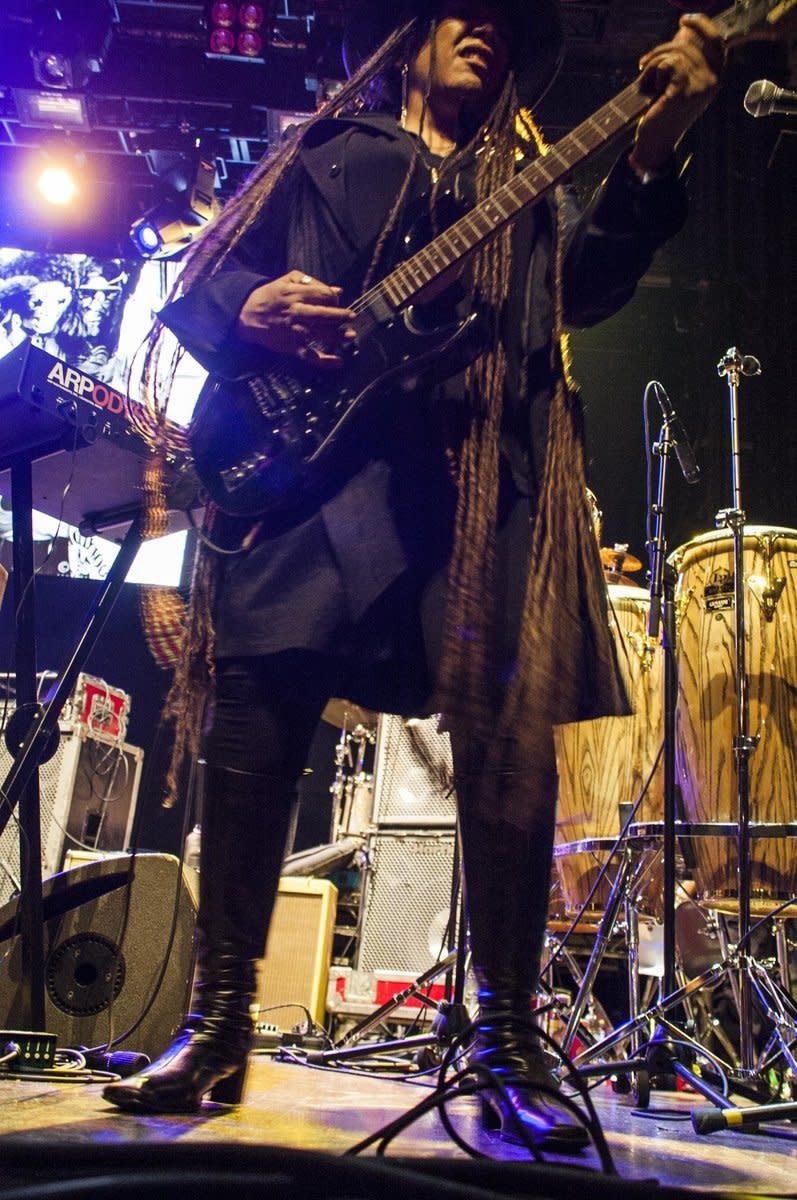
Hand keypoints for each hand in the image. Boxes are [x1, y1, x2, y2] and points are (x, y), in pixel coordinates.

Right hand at [235, 270, 355, 368]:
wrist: (247, 314)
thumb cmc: (270, 295)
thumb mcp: (287, 281)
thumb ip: (312, 283)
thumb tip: (338, 290)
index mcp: (295, 294)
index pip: (323, 295)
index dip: (334, 297)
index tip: (337, 300)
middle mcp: (296, 312)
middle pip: (324, 314)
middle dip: (340, 315)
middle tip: (352, 316)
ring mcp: (294, 331)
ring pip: (320, 334)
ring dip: (338, 336)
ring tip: (351, 335)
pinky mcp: (291, 347)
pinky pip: (310, 355)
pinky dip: (325, 361)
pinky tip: (338, 362)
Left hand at [630, 14, 723, 175]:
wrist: (655, 142)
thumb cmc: (664, 111)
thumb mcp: (679, 80)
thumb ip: (686, 56)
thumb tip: (684, 27)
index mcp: (717, 76)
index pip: (716, 40)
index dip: (701, 24)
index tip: (683, 19)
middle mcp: (713, 80)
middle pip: (689, 45)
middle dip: (663, 48)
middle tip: (645, 62)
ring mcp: (701, 86)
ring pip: (675, 53)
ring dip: (654, 63)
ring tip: (646, 81)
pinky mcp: (684, 91)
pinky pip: (667, 64)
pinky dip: (652, 72)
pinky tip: (648, 87)